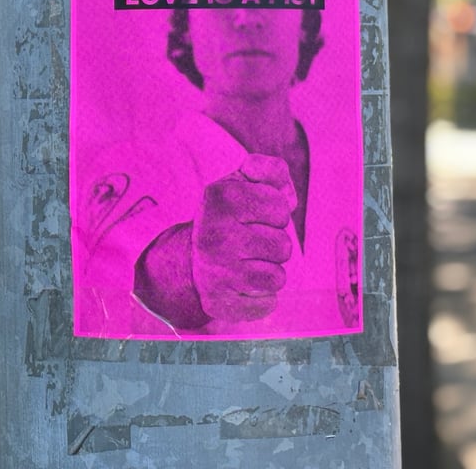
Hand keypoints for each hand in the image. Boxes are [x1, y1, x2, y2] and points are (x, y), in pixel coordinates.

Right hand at [192, 154, 295, 323]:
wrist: (191, 258)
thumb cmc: (230, 216)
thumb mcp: (244, 183)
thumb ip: (270, 171)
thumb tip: (284, 189)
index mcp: (221, 197)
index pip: (281, 208)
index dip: (276, 212)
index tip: (256, 214)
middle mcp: (214, 234)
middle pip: (283, 246)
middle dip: (274, 243)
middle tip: (251, 241)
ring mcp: (215, 271)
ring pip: (277, 277)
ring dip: (269, 270)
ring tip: (248, 262)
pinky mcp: (219, 302)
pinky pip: (267, 304)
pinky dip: (262, 296)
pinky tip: (243, 284)